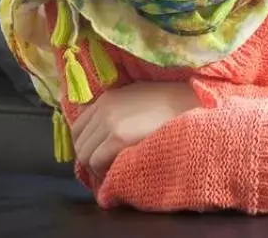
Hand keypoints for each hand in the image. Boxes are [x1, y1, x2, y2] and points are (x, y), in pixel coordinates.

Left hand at [70, 82, 199, 177]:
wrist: (190, 104)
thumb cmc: (170, 104)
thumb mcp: (138, 98)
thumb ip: (118, 110)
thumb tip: (105, 131)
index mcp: (106, 98)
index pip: (77, 127)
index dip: (86, 144)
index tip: (99, 154)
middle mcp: (103, 108)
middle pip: (79, 143)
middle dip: (90, 158)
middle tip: (108, 167)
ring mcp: (109, 122)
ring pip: (85, 155)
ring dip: (96, 166)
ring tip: (114, 169)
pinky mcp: (118, 137)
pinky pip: (96, 162)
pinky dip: (104, 171)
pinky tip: (119, 170)